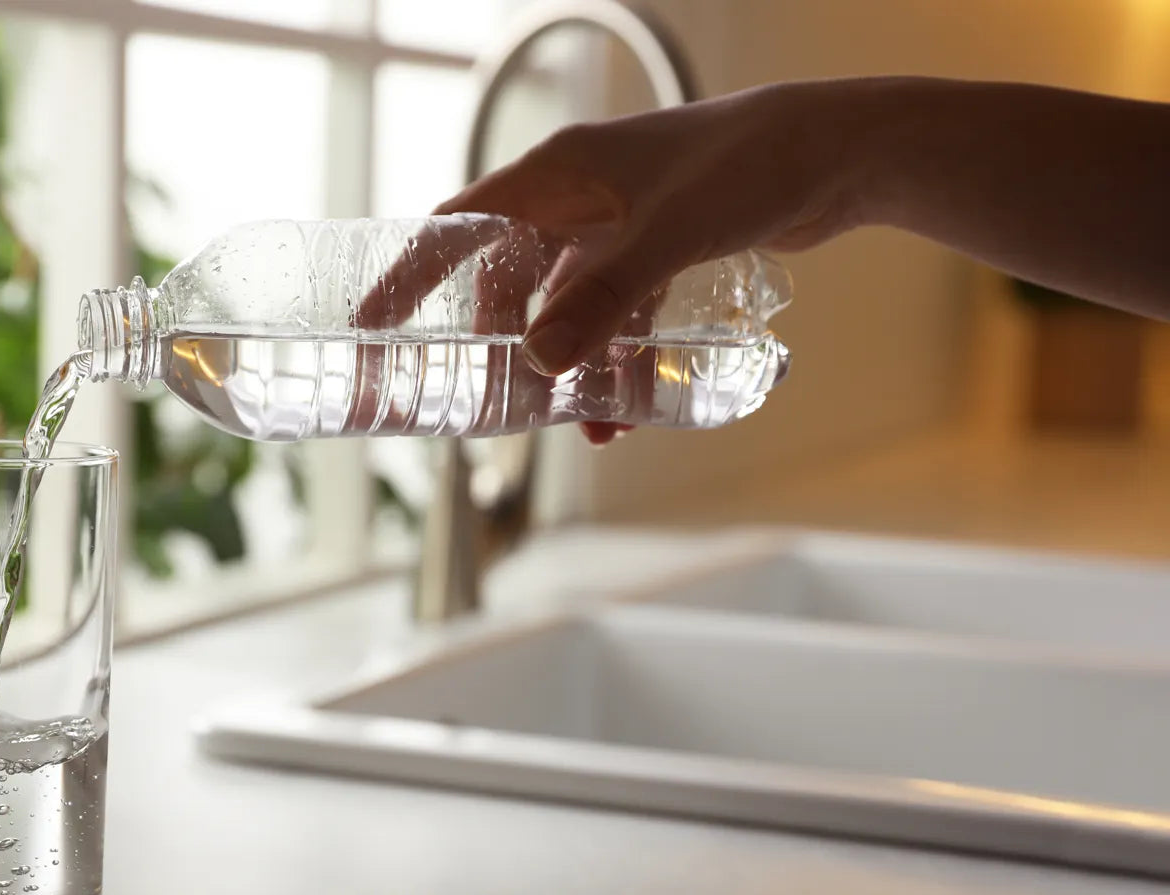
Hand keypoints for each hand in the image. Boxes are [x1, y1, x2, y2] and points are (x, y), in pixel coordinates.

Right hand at [435, 81, 863, 441]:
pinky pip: (617, 314)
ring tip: (576, 424)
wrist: (838, 151)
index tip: (372, 324)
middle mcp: (580, 195)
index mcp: (559, 172)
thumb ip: (603, 300)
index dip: (411, 274)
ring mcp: (619, 224)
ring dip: (567, 366)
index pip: (459, 225)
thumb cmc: (748, 167)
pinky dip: (616, 359)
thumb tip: (540, 362)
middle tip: (487, 402)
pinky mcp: (658, 248)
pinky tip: (627, 410)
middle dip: (500, 345)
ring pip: (567, 305)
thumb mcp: (665, 238)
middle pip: (508, 278)